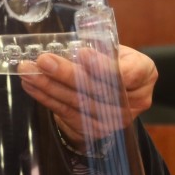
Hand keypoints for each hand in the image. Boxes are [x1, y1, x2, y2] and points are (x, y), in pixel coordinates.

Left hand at [18, 45, 157, 151]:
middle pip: (98, 88)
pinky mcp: (95, 129)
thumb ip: (99, 45)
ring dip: (49, 86)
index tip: (81, 53)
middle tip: (44, 60)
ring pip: (79, 102)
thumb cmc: (111, 62)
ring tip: (29, 71)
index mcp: (145, 73)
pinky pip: (67, 112)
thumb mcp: (114, 48)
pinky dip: (46, 98)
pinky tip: (30, 85)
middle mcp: (135, 100)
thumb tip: (71, 45)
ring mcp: (116, 119)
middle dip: (67, 74)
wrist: (111, 92)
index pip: (126, 73)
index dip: (103, 65)